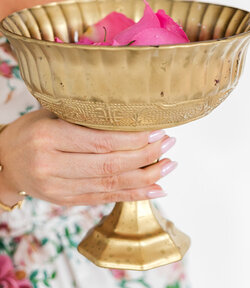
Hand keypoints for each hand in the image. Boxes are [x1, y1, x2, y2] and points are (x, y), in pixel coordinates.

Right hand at [0, 110, 175, 206]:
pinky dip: (132, 194)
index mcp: (49, 136)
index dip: (133, 138)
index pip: (100, 141)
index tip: (158, 130)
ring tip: (169, 165)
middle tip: (169, 144)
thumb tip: (132, 111)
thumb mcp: (52, 112)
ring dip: (145, 177)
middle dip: (146, 156)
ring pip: (110, 184)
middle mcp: (52, 164)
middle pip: (109, 164)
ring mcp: (58, 188)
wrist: (4, 161)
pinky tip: (154, 188)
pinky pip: (104, 198)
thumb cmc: (33, 130)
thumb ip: (85, 114)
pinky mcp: (65, 201)